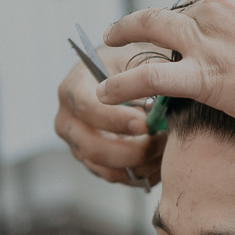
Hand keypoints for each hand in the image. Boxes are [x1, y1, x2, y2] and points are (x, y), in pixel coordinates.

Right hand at [55, 43, 166, 186]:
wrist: (127, 78)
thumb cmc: (131, 65)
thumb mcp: (136, 58)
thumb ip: (144, 74)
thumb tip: (162, 91)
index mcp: (73, 89)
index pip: (87, 108)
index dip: (115, 119)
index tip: (144, 122)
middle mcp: (68, 120)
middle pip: (93, 147)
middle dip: (132, 149)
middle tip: (161, 140)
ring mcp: (78, 145)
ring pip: (106, 167)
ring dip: (141, 164)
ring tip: (166, 148)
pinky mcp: (93, 161)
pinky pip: (116, 177)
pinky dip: (141, 173)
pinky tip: (161, 158)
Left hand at [99, 0, 234, 130]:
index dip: (208, 14)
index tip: (207, 31)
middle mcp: (221, 3)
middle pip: (182, 16)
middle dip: (170, 29)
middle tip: (151, 40)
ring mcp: (211, 41)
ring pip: (153, 33)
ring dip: (125, 35)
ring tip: (109, 44)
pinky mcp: (208, 78)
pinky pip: (152, 78)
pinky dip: (123, 84)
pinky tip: (105, 91)